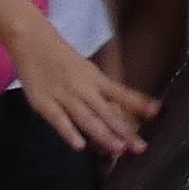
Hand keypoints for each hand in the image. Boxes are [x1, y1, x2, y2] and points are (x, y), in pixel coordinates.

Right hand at [13, 28, 154, 160]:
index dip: (138, 103)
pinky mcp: (44, 103)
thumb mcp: (86, 71)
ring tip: (118, 149)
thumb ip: (101, 93)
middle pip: (107, 112)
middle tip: (139, 147)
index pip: (121, 93)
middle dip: (124, 131)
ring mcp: (63, 96)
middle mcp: (83, 88)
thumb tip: (122, 112)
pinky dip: (69, 132)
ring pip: (86, 118)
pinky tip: (79, 146)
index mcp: (95, 79)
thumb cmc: (61, 58)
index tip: (156, 111)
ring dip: (103, 134)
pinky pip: (58, 120)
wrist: (31, 40)